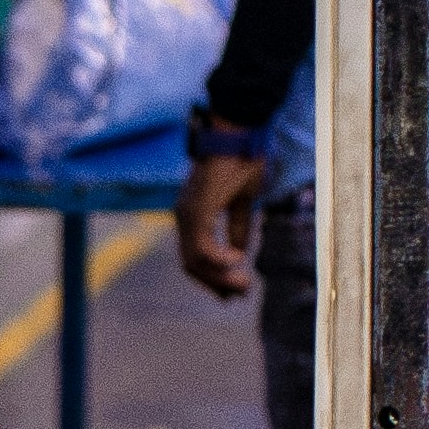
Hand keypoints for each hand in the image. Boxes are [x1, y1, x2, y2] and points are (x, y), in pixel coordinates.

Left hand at [177, 147, 266, 299]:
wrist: (237, 135)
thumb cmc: (241, 160)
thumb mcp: (242, 201)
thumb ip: (238, 226)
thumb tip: (240, 251)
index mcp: (193, 215)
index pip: (195, 255)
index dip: (214, 275)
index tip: (236, 289)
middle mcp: (184, 217)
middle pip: (191, 265)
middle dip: (217, 283)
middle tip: (242, 293)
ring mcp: (187, 215)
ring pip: (195, 262)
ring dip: (220, 277)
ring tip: (244, 282)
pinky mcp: (196, 212)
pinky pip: (203, 249)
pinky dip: (220, 260)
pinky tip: (238, 259)